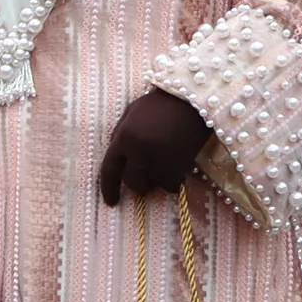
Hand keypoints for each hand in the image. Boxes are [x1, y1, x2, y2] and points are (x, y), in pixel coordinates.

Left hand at [96, 87, 213, 203]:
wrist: (194, 99)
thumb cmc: (160, 103)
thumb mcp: (131, 113)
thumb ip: (121, 134)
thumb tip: (117, 158)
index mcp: (124, 138)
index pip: (109, 170)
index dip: (108, 188)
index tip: (111, 201)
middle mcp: (140, 152)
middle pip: (132, 181)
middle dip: (135, 182)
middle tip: (143, 176)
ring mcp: (161, 160)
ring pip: (152, 185)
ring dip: (154, 180)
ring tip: (161, 166)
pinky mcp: (180, 166)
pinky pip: (170, 185)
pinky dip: (171, 181)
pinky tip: (174, 170)